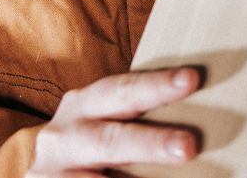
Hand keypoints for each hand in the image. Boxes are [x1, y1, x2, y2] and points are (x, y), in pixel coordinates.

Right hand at [25, 67, 200, 176]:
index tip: (192, 78)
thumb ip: (134, 118)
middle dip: (150, 143)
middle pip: (110, 140)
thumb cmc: (91, 147)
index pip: (122, 90)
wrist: (50, 177)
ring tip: (177, 170)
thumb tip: (198, 121)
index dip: (156, 84)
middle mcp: (61, 136)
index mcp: (82, 104)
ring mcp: (48, 173)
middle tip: (188, 146)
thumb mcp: (103, 123)